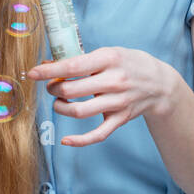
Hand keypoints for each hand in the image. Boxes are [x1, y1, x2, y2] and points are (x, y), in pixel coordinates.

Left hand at [27, 47, 179, 146]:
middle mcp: (115, 80)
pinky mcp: (120, 119)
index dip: (50, 71)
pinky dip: (79, 141)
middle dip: (54, 89)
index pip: (73, 66)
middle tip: (52, 88)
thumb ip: (83, 59)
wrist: (160, 84)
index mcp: (110, 59)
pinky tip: (66, 140)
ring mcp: (118, 102)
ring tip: (60, 103)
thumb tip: (49, 65)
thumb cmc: (130, 64)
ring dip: (61, 108)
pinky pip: (97, 134)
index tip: (33, 73)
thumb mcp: (110, 53)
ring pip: (79, 111)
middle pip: (72, 89)